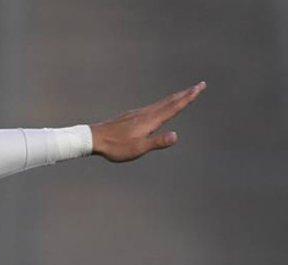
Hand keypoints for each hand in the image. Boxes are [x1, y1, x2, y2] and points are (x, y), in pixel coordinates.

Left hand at [90, 81, 204, 161]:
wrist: (93, 138)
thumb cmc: (115, 147)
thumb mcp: (138, 148)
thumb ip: (157, 142)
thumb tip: (176, 136)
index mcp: (150, 120)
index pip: (174, 107)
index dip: (188, 97)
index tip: (200, 87)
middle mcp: (146, 113)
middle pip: (169, 101)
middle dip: (186, 94)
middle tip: (200, 85)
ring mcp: (138, 114)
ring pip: (161, 103)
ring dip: (175, 97)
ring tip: (184, 94)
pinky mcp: (131, 116)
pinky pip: (152, 107)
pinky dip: (162, 103)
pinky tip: (160, 107)